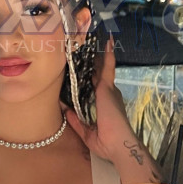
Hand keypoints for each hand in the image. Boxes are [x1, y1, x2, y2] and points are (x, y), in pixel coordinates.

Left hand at [64, 41, 161, 182]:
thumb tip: (63, 108)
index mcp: (103, 104)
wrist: (118, 146)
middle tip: (88, 45)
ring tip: (97, 37)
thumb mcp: (85, 131)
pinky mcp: (107, 87)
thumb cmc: (106, 142)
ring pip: (102, 67)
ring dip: (99, 54)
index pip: (94, 86)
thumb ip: (75, 119)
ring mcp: (108, 90)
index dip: (90, 76)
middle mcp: (107, 94)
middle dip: (94, 61)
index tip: (84, 66)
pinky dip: (107, 55)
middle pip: (98, 73)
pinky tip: (107, 42)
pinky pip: (108, 67)